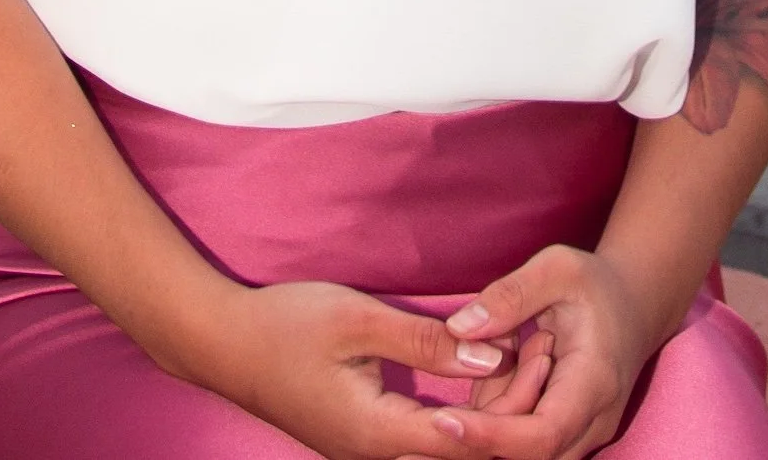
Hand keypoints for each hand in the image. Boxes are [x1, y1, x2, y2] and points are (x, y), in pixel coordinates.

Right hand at [196, 278, 514, 459]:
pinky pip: (422, 439)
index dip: (512, 408)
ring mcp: (366, 450)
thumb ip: (426, 341)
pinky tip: (478, 378)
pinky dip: (458, 414)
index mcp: (377, 434)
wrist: (224, 344)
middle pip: (461, 453)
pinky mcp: (361, 436)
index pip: (467, 444)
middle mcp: (375, 455)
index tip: (543, 360)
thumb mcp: (359, 320)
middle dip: (507, 412)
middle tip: (543, 355)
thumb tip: (492, 357)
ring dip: (485, 413)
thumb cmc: (287, 325)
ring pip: (443, 449)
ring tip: (523, 360)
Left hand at [428, 245, 661, 457]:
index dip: (491, 435)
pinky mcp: (568, 438)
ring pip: (523, 455)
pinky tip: (503, 372)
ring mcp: (583, 437)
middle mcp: (592, 424)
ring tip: (503, 357)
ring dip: (491, 420)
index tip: (444, 421)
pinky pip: (524, 445)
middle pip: (527, 456)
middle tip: (450, 398)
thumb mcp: (558, 268)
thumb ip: (511, 294)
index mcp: (594, 383)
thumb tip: (458, 328)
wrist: (635, 305)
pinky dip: (499, 418)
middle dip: (479, 433)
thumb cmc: (596, 284)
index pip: (542, 434)